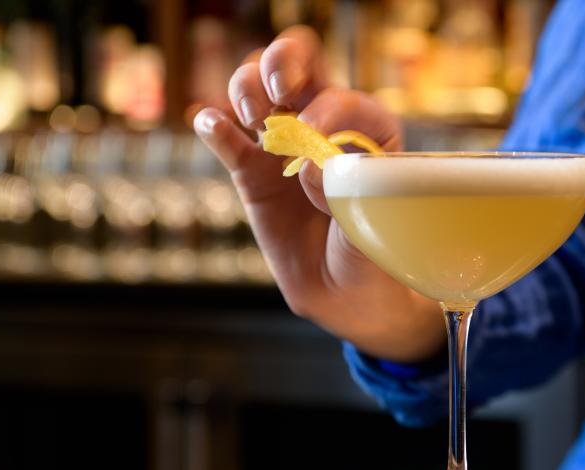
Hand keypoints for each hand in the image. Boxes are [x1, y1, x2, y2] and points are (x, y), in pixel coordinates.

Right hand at [194, 26, 444, 362]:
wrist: (345, 294)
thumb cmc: (373, 253)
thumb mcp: (372, 223)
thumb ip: (344, 192)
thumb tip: (307, 165)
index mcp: (368, 130)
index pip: (345, 97)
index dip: (329, 110)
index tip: (318, 145)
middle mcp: (324, 125)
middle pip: (298, 64)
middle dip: (283, 60)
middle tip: (279, 87)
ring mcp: (283, 145)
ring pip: (257, 87)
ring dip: (247, 88)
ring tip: (253, 118)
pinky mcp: (251, 172)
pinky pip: (228, 140)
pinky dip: (214, 126)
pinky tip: (211, 123)